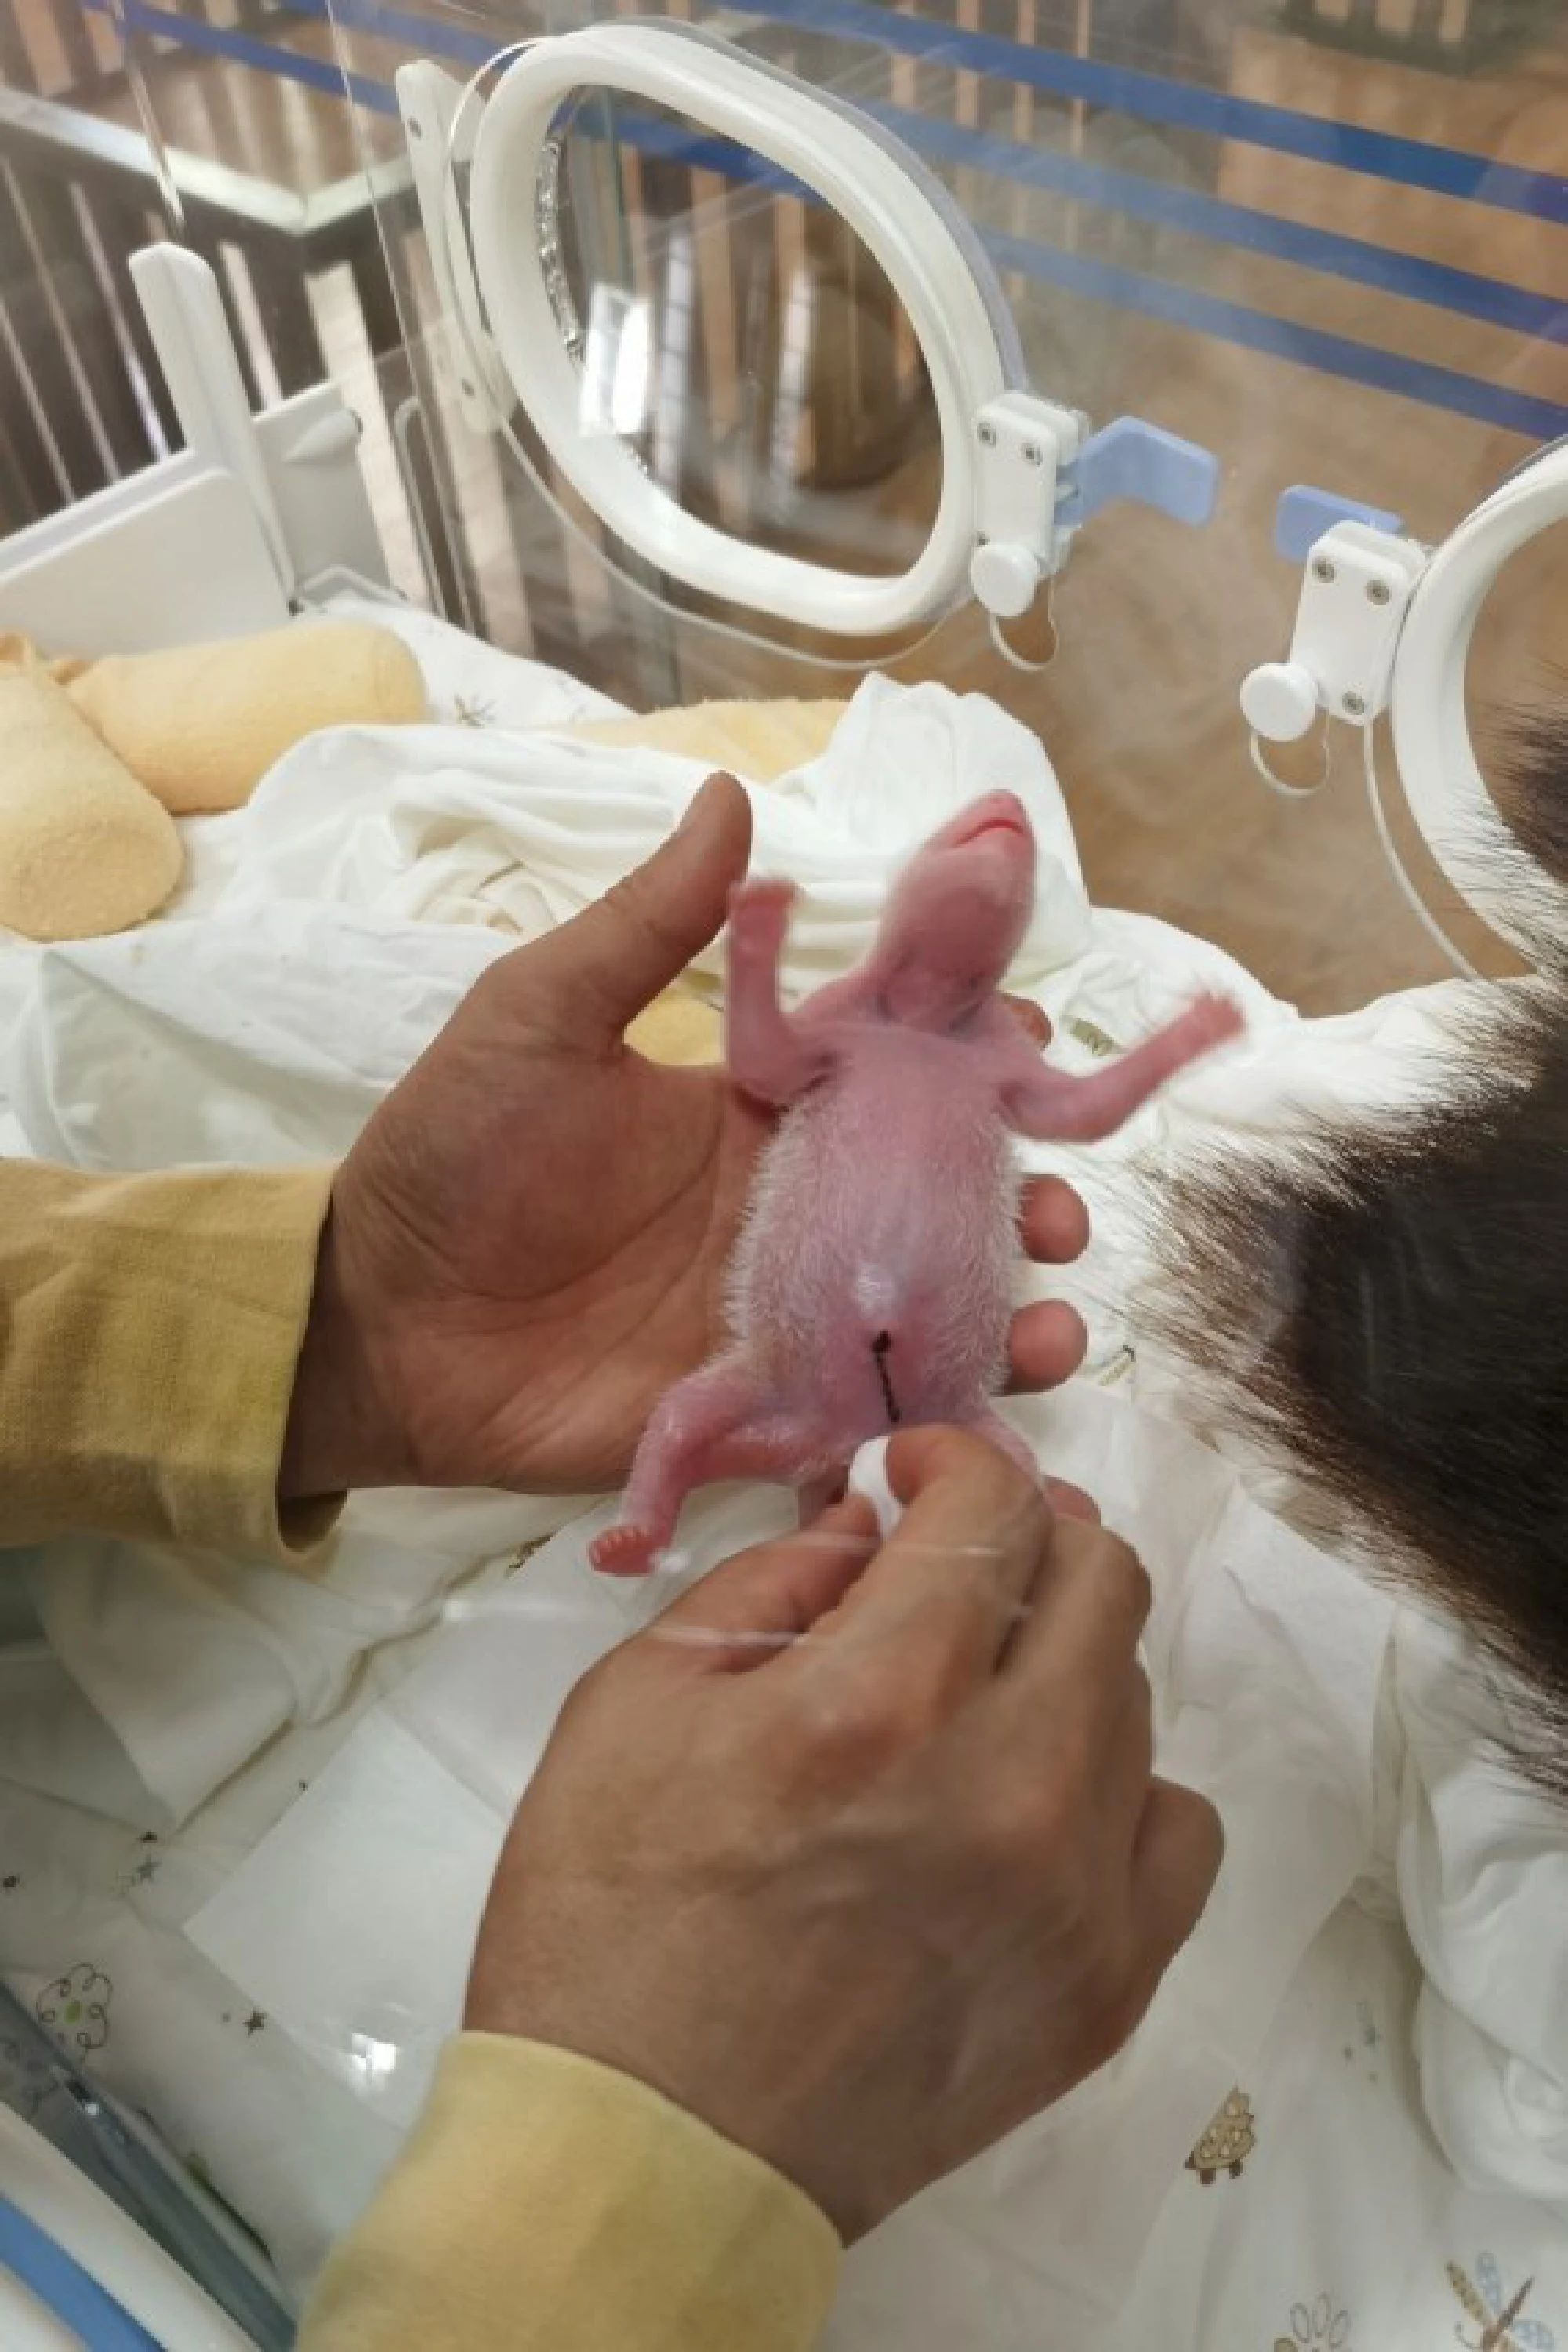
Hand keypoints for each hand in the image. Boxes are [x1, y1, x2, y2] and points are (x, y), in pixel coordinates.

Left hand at [280, 775, 1089, 1500]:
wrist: (380, 1322)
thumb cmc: (452, 1155)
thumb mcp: (538, 1018)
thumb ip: (647, 926)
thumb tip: (734, 797)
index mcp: (757, 1106)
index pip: (894, 1065)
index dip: (973, 1050)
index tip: (1034, 1036)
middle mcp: (794, 1205)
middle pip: (943, 1193)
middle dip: (1026, 1195)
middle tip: (1062, 1207)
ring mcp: (787, 1309)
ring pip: (931, 1303)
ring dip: (1014, 1306)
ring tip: (1059, 1311)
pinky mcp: (764, 1403)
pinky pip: (874, 1406)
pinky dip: (947, 1408)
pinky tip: (1001, 1396)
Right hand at [465, 1430, 1222, 2241]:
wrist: (651, 2154)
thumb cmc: (612, 1926)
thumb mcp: (635, 1702)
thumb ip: (770, 1582)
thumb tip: (869, 1524)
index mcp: (880, 1700)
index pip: (993, 1507)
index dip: (952, 1461)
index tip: (912, 1476)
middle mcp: (1011, 1785)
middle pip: (1101, 1577)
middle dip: (1024, 1536)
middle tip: (956, 1560)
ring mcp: (1079, 1894)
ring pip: (1133, 1693)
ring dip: (1055, 1658)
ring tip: (967, 1695)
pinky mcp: (1109, 1983)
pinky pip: (1174, 1827)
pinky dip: (1116, 1786)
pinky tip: (1031, 1800)